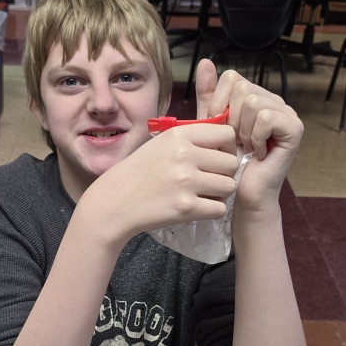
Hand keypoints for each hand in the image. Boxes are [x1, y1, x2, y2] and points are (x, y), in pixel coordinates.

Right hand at [79, 122, 238, 245]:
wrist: (114, 202)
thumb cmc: (139, 172)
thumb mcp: (161, 143)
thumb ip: (191, 139)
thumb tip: (227, 142)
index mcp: (179, 135)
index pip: (227, 134)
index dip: (227, 147)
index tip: (216, 157)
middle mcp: (185, 154)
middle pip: (231, 163)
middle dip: (223, 173)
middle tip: (208, 181)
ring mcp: (186, 181)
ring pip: (229, 186)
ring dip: (220, 193)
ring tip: (202, 195)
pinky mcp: (186, 207)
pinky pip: (219, 209)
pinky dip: (212, 211)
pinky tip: (197, 208)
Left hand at [195, 59, 302, 211]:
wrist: (241, 194)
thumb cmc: (228, 163)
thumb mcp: (212, 125)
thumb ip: (209, 95)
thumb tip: (205, 62)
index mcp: (255, 97)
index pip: (232, 78)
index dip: (218, 103)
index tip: (221, 129)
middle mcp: (274, 101)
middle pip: (242, 87)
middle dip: (231, 119)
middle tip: (237, 142)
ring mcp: (287, 113)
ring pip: (254, 101)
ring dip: (243, 131)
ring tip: (247, 148)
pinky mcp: (295, 128)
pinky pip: (266, 117)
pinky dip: (256, 137)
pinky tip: (258, 152)